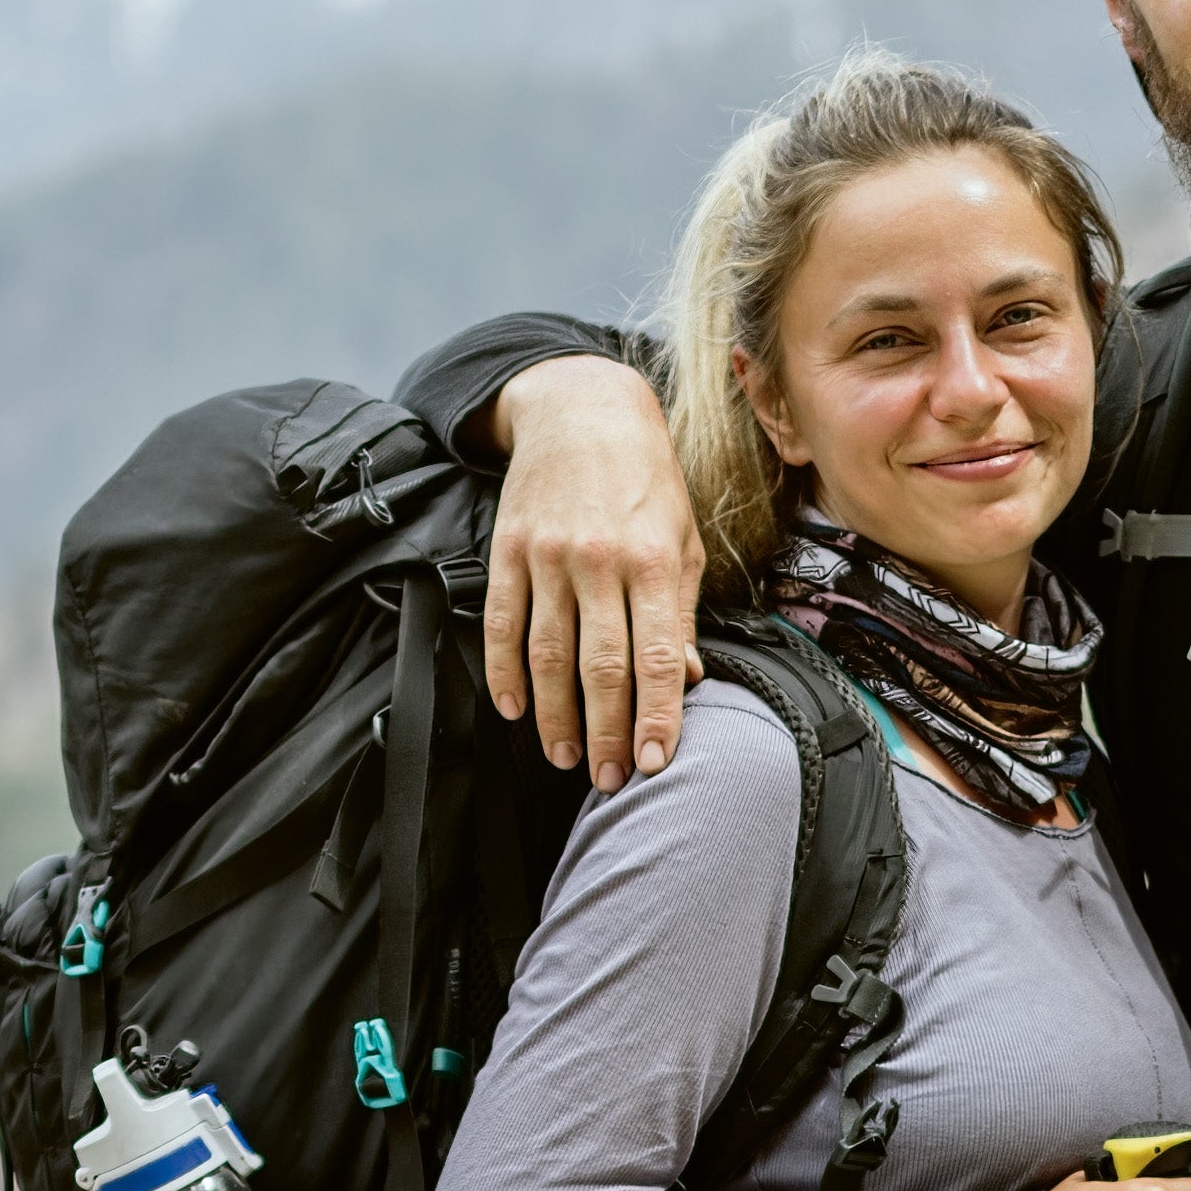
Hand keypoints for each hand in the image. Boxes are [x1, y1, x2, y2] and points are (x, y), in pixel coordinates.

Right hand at [484, 355, 703, 778]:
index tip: (654, 763)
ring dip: (555, 716)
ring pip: (548, 655)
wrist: (583, 409)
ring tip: (566, 757)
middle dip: (607, 732)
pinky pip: (503, 623)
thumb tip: (687, 678)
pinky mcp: (508, 550)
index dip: (655, 716)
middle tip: (609, 780)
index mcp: (652, 560)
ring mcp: (549, 556)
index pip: (656, 656)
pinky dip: (505, 671)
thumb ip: (681, 610)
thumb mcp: (682, 537)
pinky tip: (513, 708)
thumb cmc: (645, 479)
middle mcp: (600, 561)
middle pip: (601, 667)